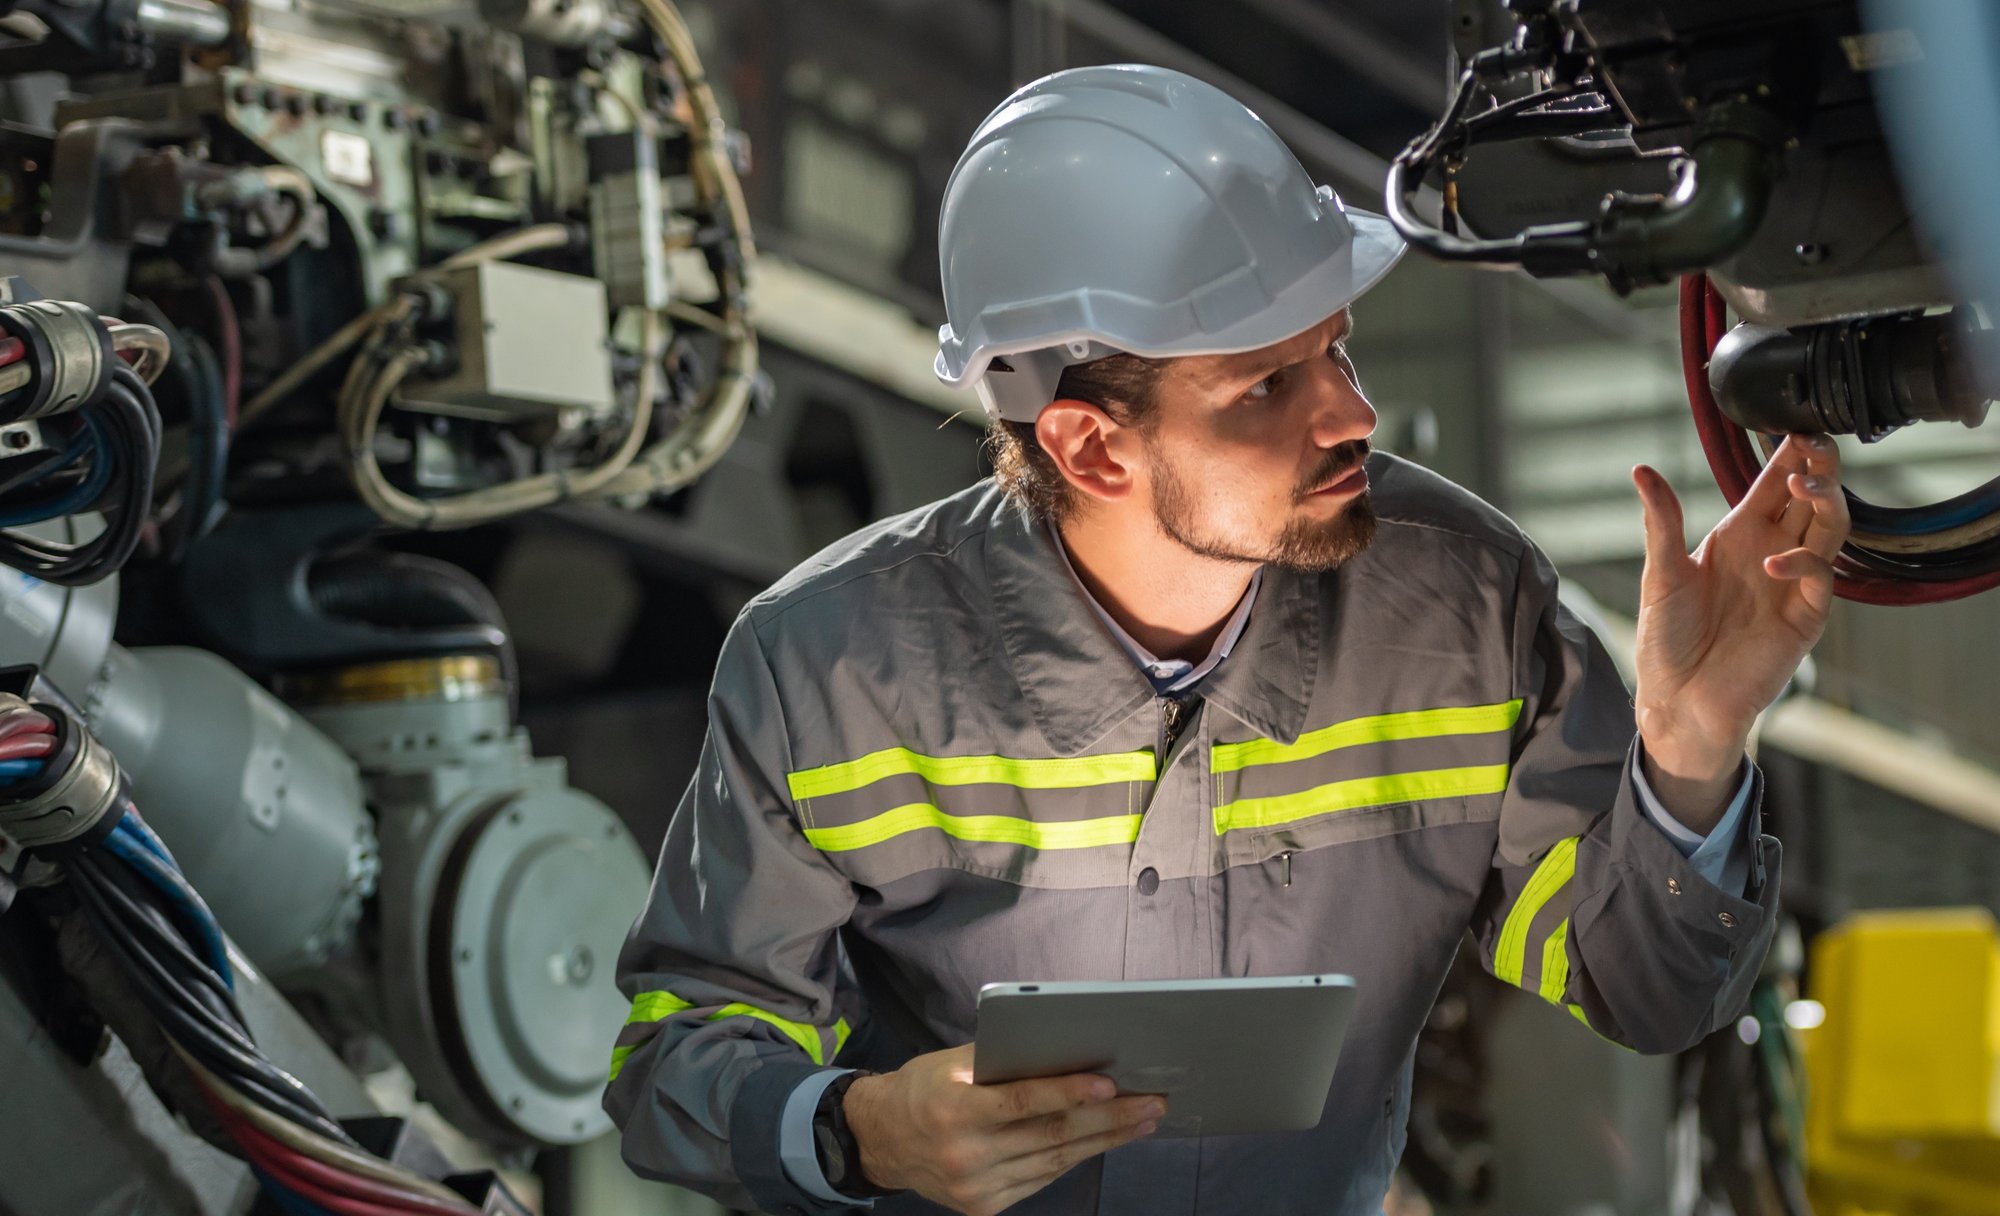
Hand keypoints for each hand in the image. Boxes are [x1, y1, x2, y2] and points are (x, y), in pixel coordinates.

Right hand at [842, 1044, 1162, 1215]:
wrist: (881, 1140)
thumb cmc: (923, 1089)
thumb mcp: (951, 1064)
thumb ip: (1001, 1061)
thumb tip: (1066, 1051)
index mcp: (953, 1109)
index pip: (1022, 1102)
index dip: (1069, 1093)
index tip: (1111, 1083)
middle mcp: (965, 1154)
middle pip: (1051, 1135)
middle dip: (1109, 1118)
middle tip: (1151, 1101)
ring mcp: (976, 1187)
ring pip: (1054, 1161)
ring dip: (1104, 1140)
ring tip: (1142, 1120)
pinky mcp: (985, 1206)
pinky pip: (1041, 1179)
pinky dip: (1075, 1158)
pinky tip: (1103, 1140)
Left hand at [1630, 434, 1848, 827]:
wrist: (1677, 700)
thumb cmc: (1667, 640)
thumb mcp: (1660, 574)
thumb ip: (1661, 522)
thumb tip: (1641, 469)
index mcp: (1738, 536)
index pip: (1775, 484)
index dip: (1790, 454)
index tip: (1796, 423)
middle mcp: (1771, 552)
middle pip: (1812, 497)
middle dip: (1818, 466)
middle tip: (1814, 443)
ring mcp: (1791, 583)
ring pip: (1830, 527)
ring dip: (1824, 501)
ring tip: (1804, 483)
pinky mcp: (1804, 617)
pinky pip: (1820, 576)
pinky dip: (1802, 561)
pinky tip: (1772, 562)